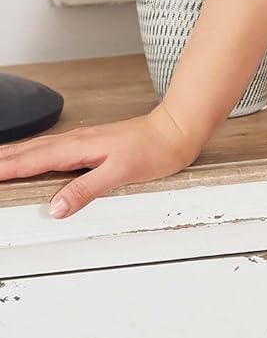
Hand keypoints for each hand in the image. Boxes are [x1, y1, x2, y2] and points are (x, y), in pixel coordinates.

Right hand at [0, 106, 200, 219]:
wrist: (177, 130)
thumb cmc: (155, 148)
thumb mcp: (120, 173)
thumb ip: (86, 190)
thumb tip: (56, 207)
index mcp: (78, 147)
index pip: (32, 161)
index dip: (5, 168)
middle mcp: (77, 141)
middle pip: (29, 152)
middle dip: (2, 160)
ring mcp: (84, 141)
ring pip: (39, 148)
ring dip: (14, 155)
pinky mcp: (92, 144)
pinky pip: (53, 149)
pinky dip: (34, 153)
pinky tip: (34, 156)